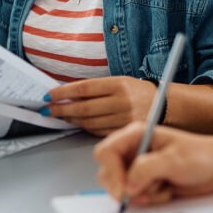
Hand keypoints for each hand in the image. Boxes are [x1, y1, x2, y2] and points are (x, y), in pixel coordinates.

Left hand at [43, 76, 158, 135]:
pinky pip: (99, 131)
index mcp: (118, 85)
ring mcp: (124, 118)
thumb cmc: (136, 91)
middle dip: (62, 109)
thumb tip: (66, 94)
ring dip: (71, 119)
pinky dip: (85, 127)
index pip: (84, 88)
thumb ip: (96, 88)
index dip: (64, 93)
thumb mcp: (119, 81)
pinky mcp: (125, 131)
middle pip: (85, 108)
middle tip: (48, 109)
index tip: (49, 95)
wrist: (164, 104)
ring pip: (90, 122)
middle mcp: (122, 102)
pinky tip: (77, 123)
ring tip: (60, 116)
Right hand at [94, 121, 212, 204]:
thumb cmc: (201, 156)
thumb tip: (128, 185)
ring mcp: (136, 168)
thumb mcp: (175, 160)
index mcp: (135, 135)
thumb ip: (147, 169)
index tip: (126, 189)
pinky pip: (134, 198)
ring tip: (162, 188)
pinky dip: (149, 200)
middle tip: (145, 195)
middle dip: (125, 188)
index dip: (112, 172)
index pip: (106, 152)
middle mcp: (132, 150)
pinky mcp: (144, 183)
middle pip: (107, 173)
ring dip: (140, 195)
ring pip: (120, 188)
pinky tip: (166, 191)